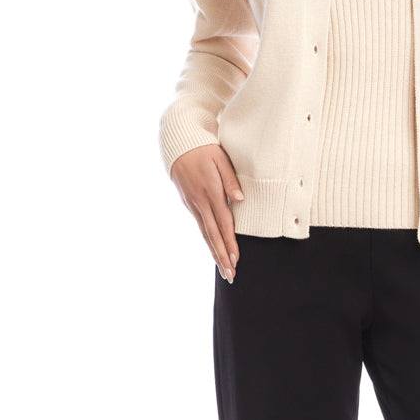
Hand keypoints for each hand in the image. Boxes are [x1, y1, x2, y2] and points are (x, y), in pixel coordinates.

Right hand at [170, 144, 244, 281]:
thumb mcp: (220, 158)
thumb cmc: (204, 149)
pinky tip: (214, 249)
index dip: (229, 243)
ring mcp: (192, 204)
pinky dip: (208, 240)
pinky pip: (201, 226)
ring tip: (224, 269)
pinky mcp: (189, 203)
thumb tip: (240, 200)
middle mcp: (199, 202)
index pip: (223, 223)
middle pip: (213, 234)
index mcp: (209, 192)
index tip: (235, 260)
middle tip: (231, 276)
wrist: (178, 144)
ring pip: (205, 233)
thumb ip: (230, 180)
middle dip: (222, 256)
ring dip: (215, 252)